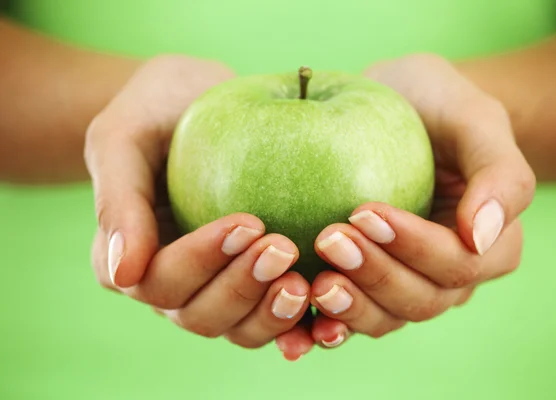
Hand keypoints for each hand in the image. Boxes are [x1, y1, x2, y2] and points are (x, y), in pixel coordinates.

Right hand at [85, 55, 310, 346]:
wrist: (193, 102)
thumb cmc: (153, 112)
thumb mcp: (122, 138)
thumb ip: (117, 203)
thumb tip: (122, 275)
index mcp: (131, 260)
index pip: (161, 280)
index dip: (203, 261)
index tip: (249, 222)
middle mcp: (175, 284)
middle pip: (202, 315)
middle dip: (244, 288)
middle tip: (285, 248)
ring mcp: (217, 287)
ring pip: (241, 328)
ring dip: (273, 314)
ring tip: (307, 283)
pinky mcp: (257, 283)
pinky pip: (278, 317)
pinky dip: (303, 323)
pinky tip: (331, 310)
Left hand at [275, 54, 535, 358]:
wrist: (395, 105)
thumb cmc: (438, 104)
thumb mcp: (475, 118)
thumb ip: (499, 175)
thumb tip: (483, 237)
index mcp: (487, 244)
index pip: (457, 263)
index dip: (414, 247)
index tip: (364, 212)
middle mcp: (449, 274)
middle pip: (419, 299)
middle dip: (374, 276)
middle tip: (328, 239)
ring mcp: (405, 282)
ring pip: (385, 318)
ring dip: (349, 307)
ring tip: (313, 282)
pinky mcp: (366, 282)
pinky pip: (350, 316)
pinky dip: (326, 325)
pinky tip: (298, 321)